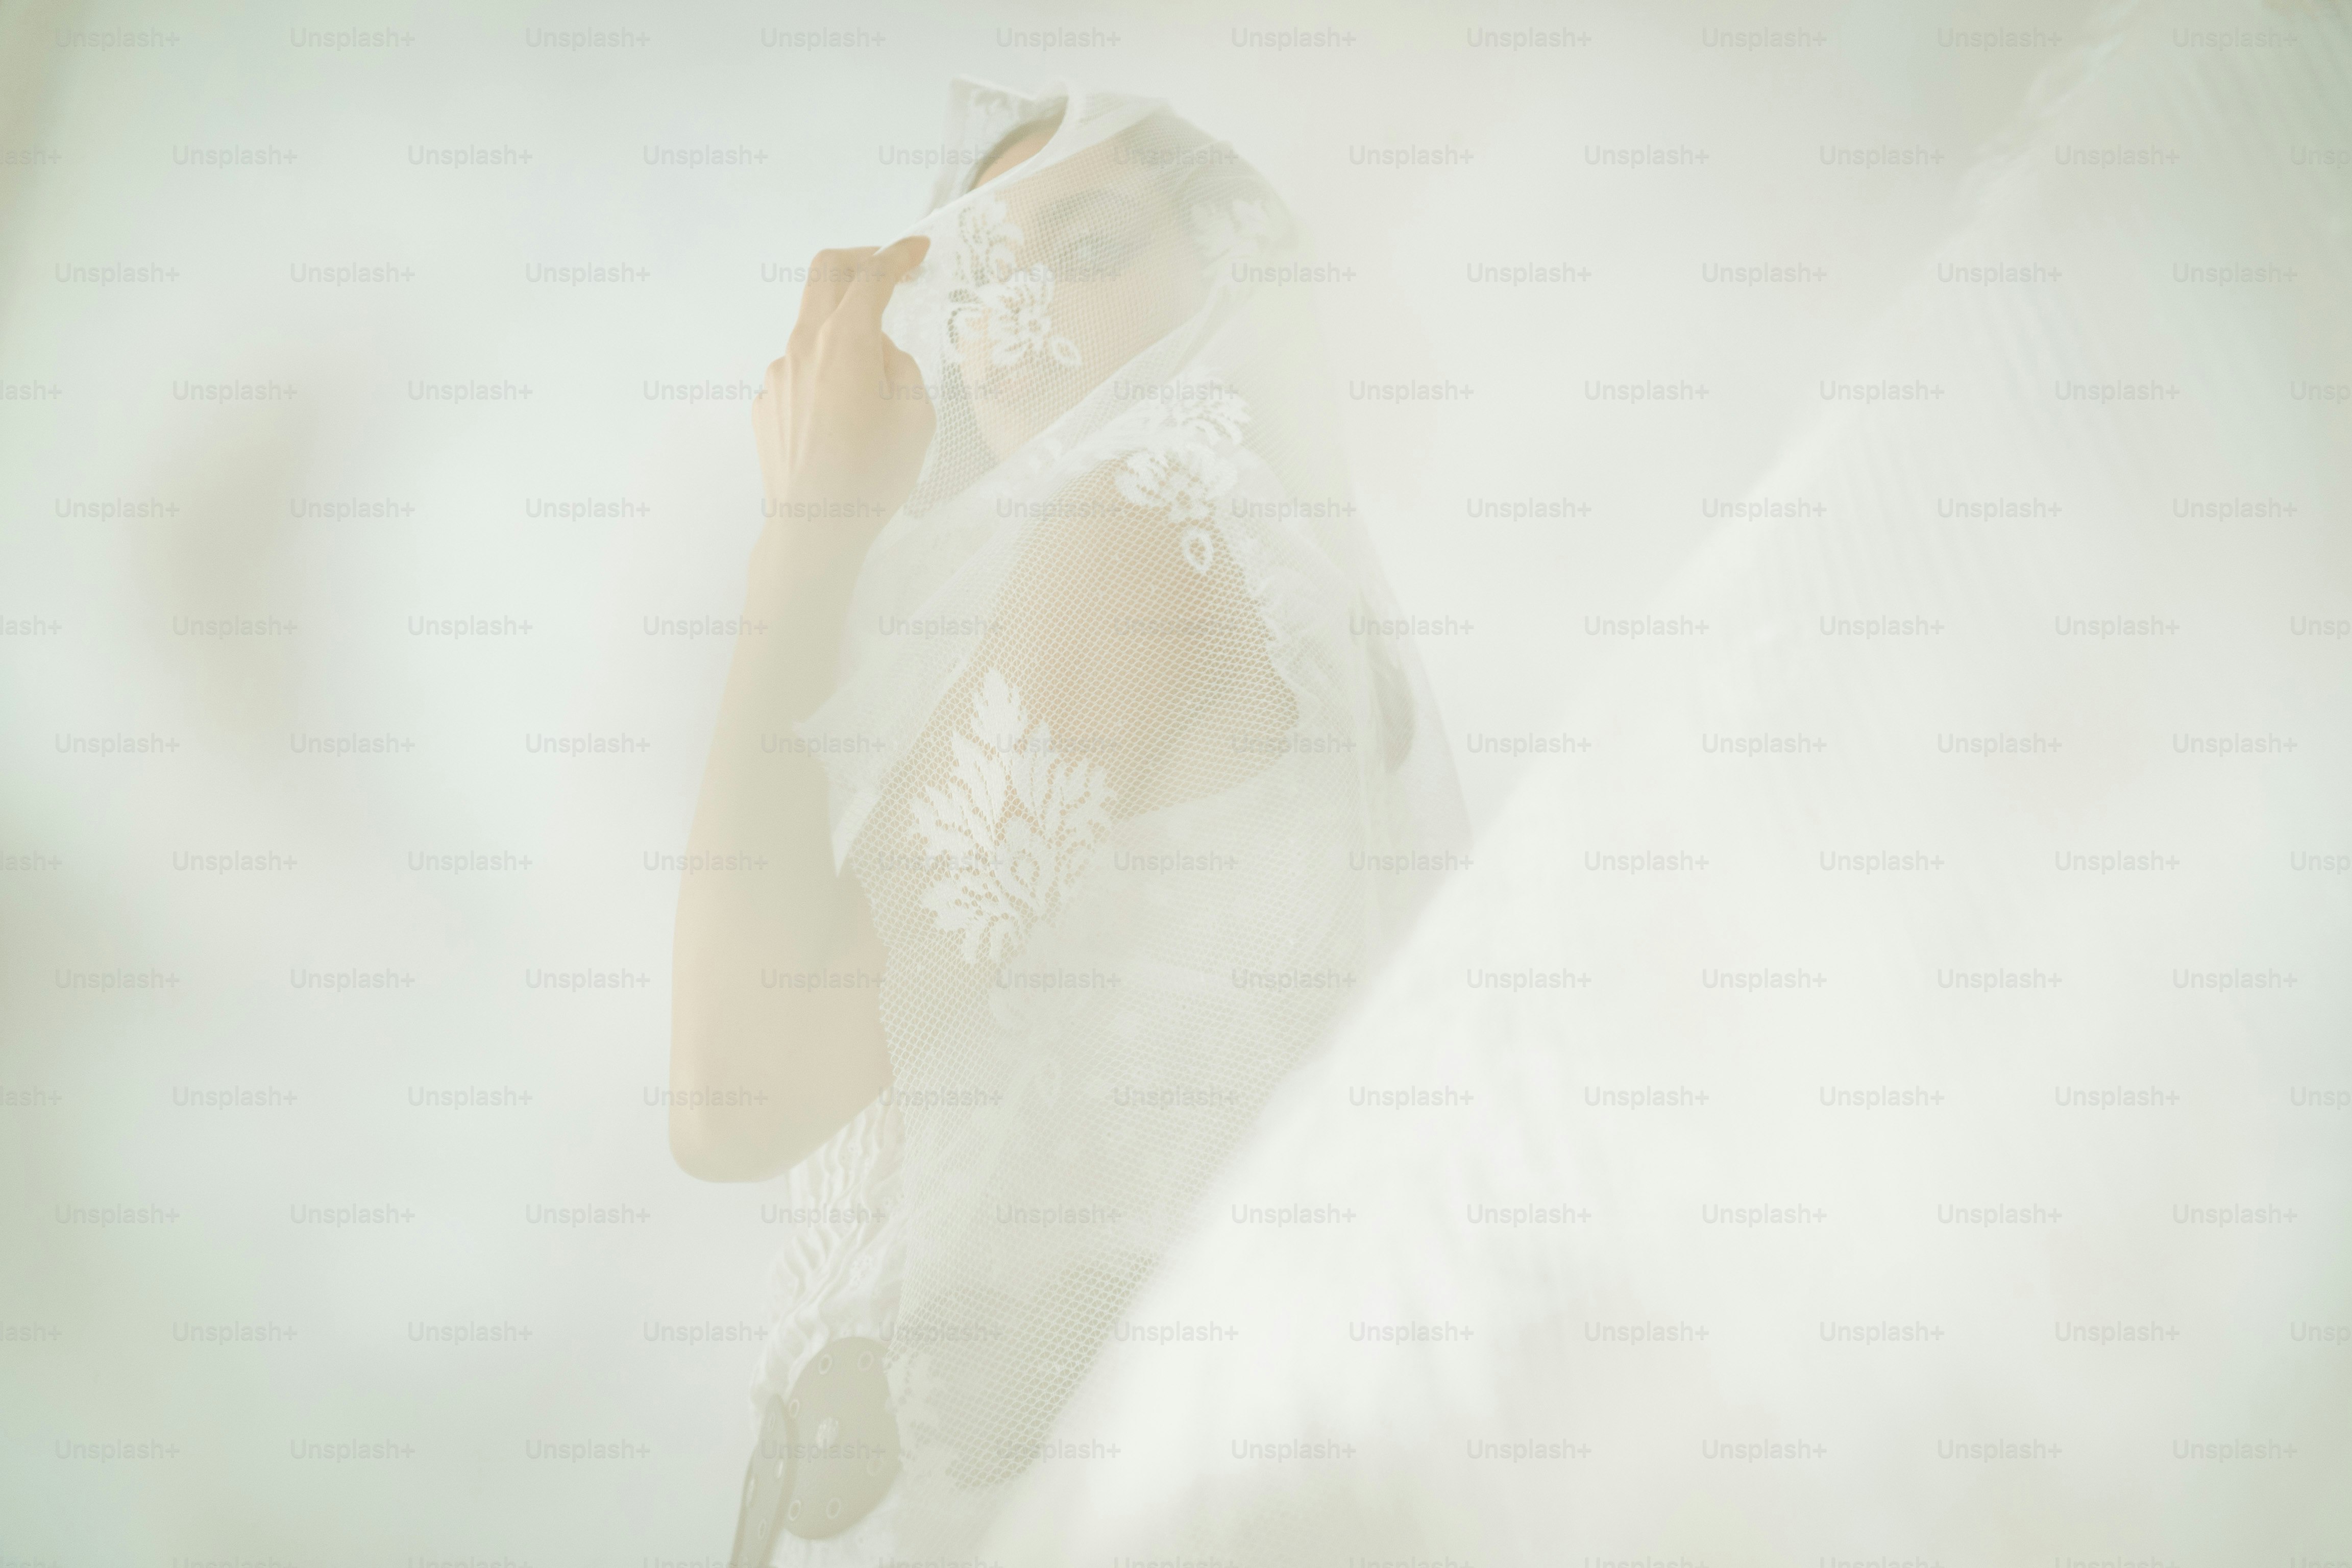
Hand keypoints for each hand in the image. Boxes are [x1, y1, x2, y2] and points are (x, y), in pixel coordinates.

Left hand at [754, 235, 934, 548]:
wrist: (815, 529)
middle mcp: (804, 347)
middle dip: (858, 259)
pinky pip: (799, 372)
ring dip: (842, 328)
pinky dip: (824, 373)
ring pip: (811, 328)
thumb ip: (901, 366)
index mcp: (846, 341)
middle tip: (885, 269)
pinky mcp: (765, 404)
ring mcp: (778, 375)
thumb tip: (878, 352)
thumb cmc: (873, 475)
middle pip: (824, 274)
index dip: (898, 255)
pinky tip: (842, 415)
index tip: (918, 249)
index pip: (872, 275)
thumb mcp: (916, 416)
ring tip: (872, 375)